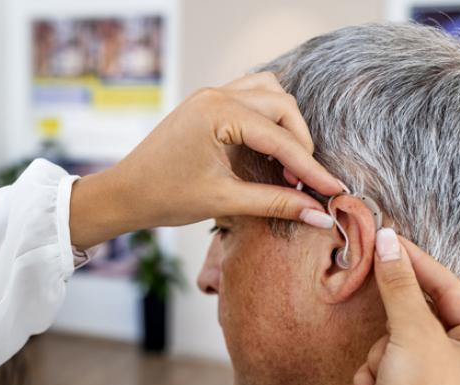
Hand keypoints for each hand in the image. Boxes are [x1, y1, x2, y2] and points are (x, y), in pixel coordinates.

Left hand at [70, 72, 341, 248]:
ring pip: (270, 94)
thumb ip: (275, 204)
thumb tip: (320, 215)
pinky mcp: (207, 102)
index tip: (334, 190)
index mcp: (218, 113)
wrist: (124, 193)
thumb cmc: (165, 197)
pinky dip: (269, 117)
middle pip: (282, 107)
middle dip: (301, 144)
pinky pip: (251, 96)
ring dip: (287, 125)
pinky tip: (271, 146)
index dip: (310, 167)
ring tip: (290, 164)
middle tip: (306, 183)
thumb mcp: (224, 202)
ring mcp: (211, 94)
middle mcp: (216, 95)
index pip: (280, 138)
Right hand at [351, 228, 459, 384]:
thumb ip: (400, 286)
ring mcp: (436, 378)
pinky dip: (373, 375)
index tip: (389, 240)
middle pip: (419, 314)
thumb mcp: (414, 335)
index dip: (417, 263)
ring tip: (387, 378)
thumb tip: (389, 244)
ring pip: (394, 338)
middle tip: (382, 308)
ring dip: (380, 355)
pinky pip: (382, 362)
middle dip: (395, 325)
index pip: (450, 288)